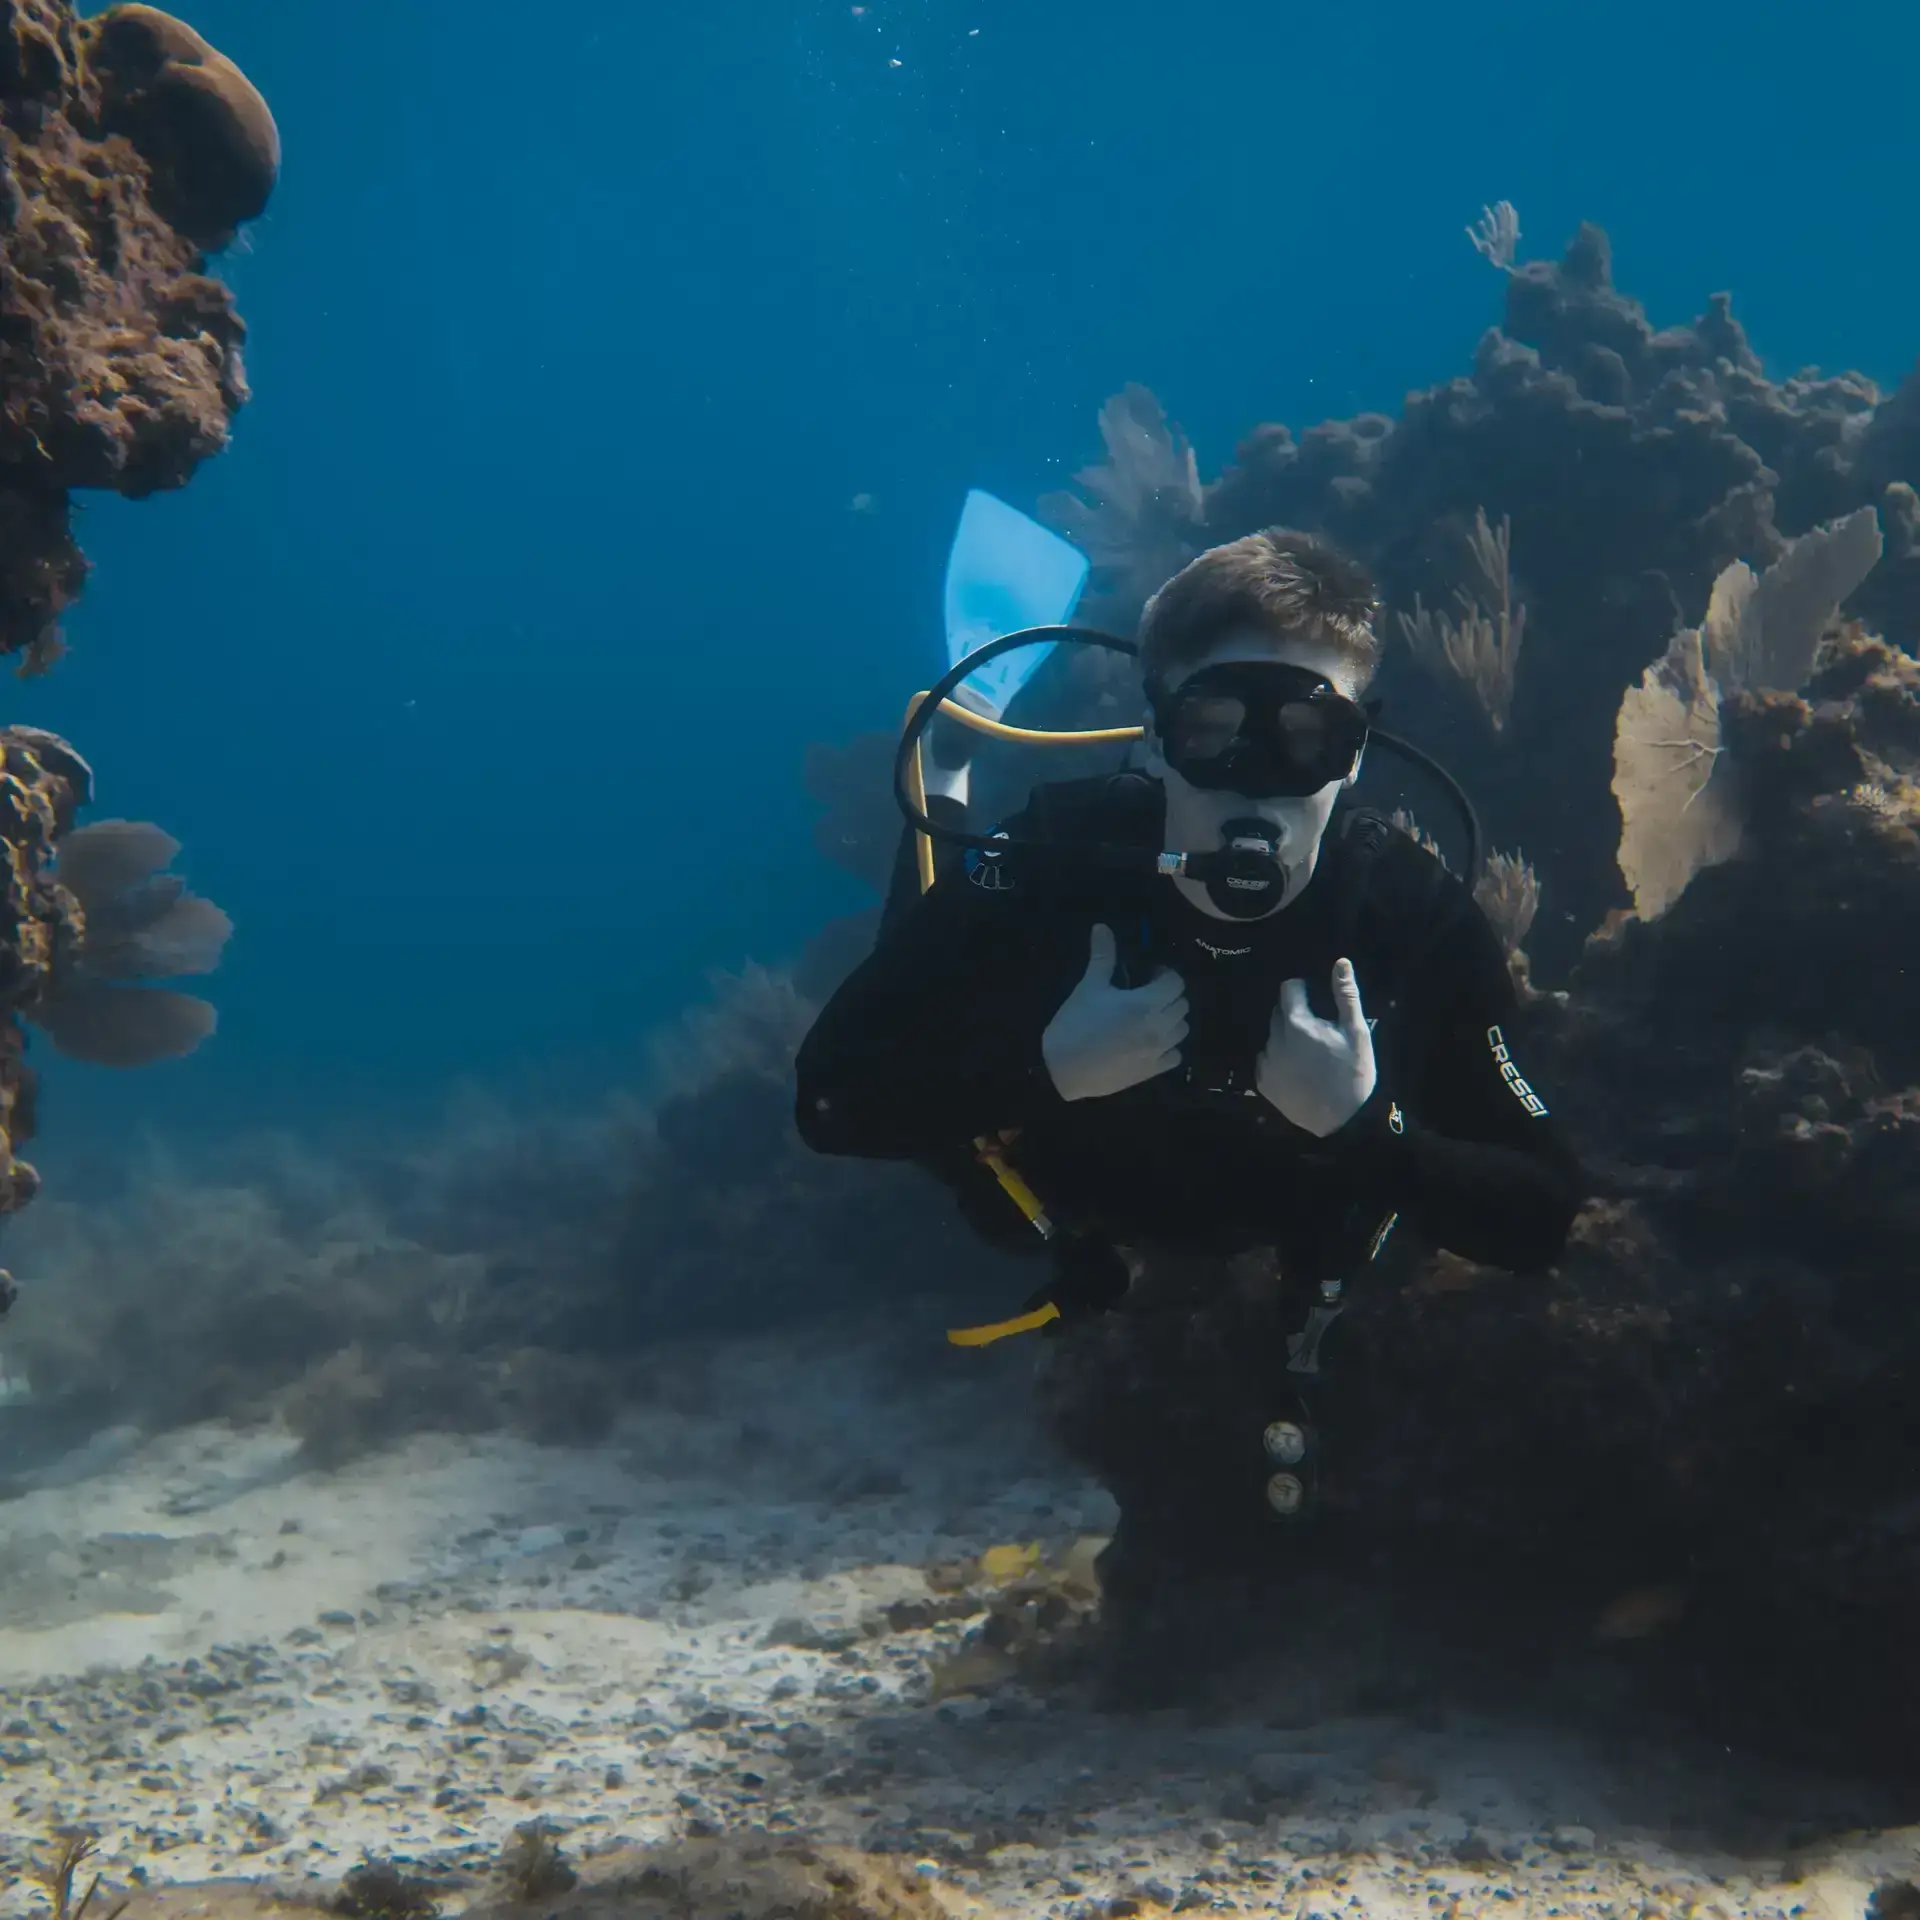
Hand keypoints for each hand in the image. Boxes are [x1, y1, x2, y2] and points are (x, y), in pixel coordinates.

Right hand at [1042, 924, 1187, 1101]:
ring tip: (1152, 1016)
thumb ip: (1103, 957)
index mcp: (1146, 1004)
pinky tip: (1152, 1041)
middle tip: (1148, 993)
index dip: (1165, 974)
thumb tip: (1102, 927)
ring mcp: (1158, 1051)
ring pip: (1182, 1030)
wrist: (1065, 1069)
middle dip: (1169, 995)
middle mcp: (1159, 1027)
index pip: (1176, 982)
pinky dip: (1169, 1046)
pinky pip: (1176, 1056)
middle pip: (1182, 1005)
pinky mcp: (1152, 1070)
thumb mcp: (1089, 987)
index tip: (1149, 974)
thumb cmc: (1076, 1024)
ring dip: (1172, 1019)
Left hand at [1257, 957, 1377, 1135]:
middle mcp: (1274, 1040)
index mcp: (1296, 1023)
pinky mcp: (1263, 1083)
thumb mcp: (1356, 1032)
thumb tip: (1341, 962)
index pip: (1288, 989)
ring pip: (1273, 1037)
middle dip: (1295, 1014)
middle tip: (1317, 1030)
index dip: (1302, 990)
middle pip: (1279, 1013)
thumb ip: (1346, 995)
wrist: (1343, 1123)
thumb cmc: (1354, 1073)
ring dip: (1286, 1038)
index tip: (1314, 999)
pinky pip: (1267, 1061)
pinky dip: (1279, 1060)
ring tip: (1309, 1054)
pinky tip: (1298, 1071)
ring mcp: (1266, 1063)